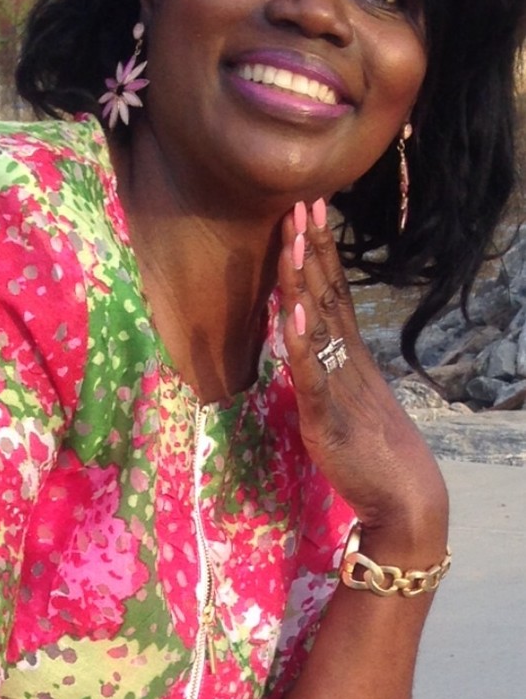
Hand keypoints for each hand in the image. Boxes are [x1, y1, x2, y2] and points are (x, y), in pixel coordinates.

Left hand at [279, 199, 447, 552]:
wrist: (406, 496)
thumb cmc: (376, 452)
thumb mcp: (347, 399)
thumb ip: (327, 369)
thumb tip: (307, 342)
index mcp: (350, 354)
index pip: (334, 291)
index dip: (322, 250)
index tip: (312, 210)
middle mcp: (346, 360)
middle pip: (326, 294)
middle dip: (312, 247)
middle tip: (302, 202)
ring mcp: (338, 384)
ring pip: (318, 323)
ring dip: (304, 280)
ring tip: (296, 238)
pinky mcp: (326, 416)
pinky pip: (310, 374)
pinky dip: (300, 342)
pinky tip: (292, 311)